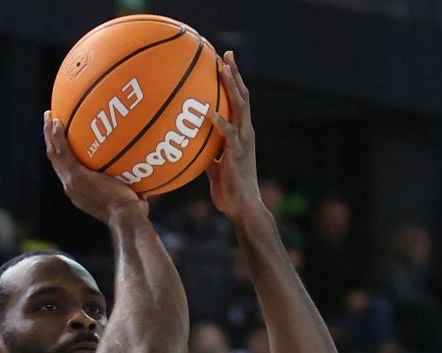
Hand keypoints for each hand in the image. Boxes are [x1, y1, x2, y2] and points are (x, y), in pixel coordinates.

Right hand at [43, 112, 146, 222]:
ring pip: (54, 154)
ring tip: (49, 116)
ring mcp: (71, 182)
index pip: (66, 170)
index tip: (62, 139)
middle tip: (50, 120)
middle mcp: (71, 187)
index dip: (61, 153)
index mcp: (79, 191)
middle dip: (50, 139)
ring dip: (49, 134)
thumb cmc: (132, 211)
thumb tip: (143, 174)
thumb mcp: (128, 194)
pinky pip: (62, 152)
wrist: (125, 218)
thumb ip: (129, 182)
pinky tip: (57, 121)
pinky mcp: (76, 176)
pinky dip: (57, 137)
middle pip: (55, 159)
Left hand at [207, 54, 260, 220]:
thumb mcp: (216, 169)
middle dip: (234, 74)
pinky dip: (219, 122)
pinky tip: (209, 111)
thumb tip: (195, 149)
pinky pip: (228, 134)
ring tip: (223, 69)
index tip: (226, 63)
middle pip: (242, 97)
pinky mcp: (236, 155)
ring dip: (231, 87)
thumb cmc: (230, 192)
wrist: (243, 209)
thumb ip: (209, 155)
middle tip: (227, 54)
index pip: (239, 103)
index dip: (234, 83)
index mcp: (242, 135)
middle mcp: (246, 134)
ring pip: (239, 108)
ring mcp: (243, 143)